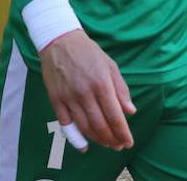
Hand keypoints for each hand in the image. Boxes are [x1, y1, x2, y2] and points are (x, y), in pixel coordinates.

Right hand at [40, 30, 135, 150]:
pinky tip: (84, 145)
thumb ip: (121, 89)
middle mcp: (85, 92)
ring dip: (97, 139)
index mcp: (101, 83)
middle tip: (118, 145)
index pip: (115, 116)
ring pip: (84, 127)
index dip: (123, 133)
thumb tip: (130, 111)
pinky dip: (76, 137)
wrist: (59, 40)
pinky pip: (66, 124)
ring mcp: (68, 97)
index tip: (128, 142)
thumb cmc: (87, 52)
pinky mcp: (56, 99)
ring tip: (106, 143)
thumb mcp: (110, 66)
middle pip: (100, 125)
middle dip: (112, 139)